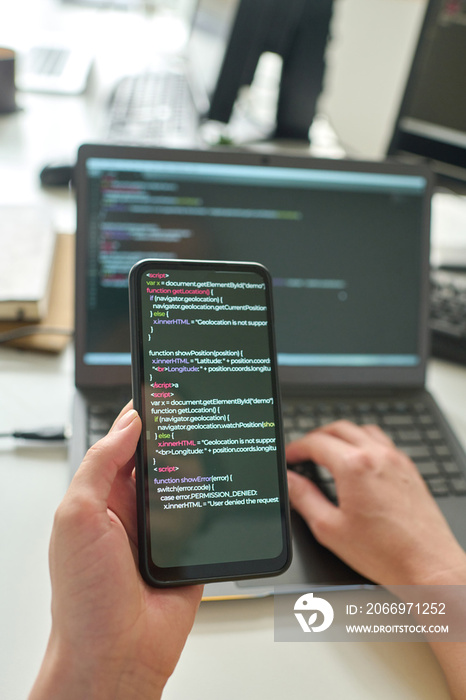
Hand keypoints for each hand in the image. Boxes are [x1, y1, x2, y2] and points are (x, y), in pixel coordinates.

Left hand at [30, 402, 202, 699]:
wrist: (117, 656)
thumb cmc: (84, 597)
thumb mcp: (77, 517)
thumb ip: (101, 463)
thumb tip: (130, 420)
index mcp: (105, 493)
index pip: (129, 440)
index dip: (147, 415)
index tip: (167, 388)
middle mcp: (135, 507)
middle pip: (166, 456)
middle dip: (180, 440)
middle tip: (194, 420)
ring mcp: (165, 527)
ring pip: (192, 481)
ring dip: (198, 474)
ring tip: (203, 463)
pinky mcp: (191, 547)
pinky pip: (210, 514)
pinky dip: (216, 504)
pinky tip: (220, 494)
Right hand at [286, 420, 465, 585]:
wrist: (427, 565)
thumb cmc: (385, 553)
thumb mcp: (329, 528)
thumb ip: (303, 498)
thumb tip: (289, 480)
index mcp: (354, 466)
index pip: (316, 443)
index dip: (296, 448)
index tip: (289, 457)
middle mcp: (377, 456)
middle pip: (338, 428)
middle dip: (315, 437)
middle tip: (303, 452)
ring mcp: (396, 460)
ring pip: (362, 430)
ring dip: (340, 435)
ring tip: (327, 451)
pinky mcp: (409, 469)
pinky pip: (382, 441)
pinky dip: (364, 442)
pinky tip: (358, 460)